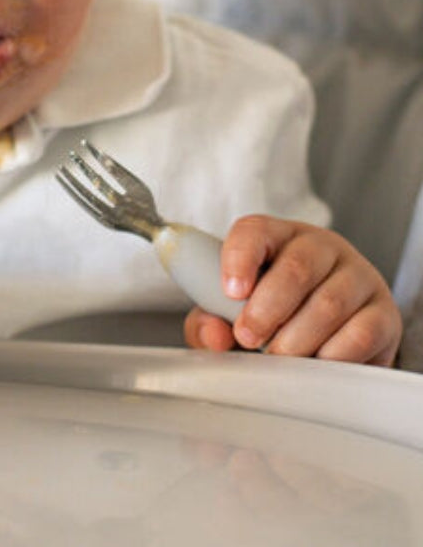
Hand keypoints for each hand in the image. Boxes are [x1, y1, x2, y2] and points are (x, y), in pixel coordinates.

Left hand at [183, 215, 401, 365]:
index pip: (255, 231)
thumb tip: (212, 335)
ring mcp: (357, 277)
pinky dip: (331, 354)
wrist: (332, 333)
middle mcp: (320, 247)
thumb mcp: (234, 310)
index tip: (230, 292)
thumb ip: (210, 319)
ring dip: (296, 337)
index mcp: (276, 236)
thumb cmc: (272, 313)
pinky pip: (360, 333)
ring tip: (278, 355)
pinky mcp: (383, 313)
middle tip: (248, 337)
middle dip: (266, 309)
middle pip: (295, 268)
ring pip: (328, 302)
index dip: (240, 258)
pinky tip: (314, 362)